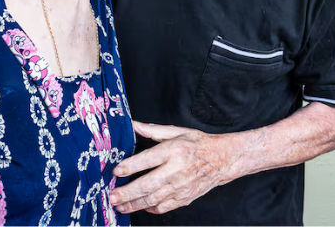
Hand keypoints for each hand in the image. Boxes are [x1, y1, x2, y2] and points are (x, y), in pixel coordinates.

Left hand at [109, 121, 239, 214]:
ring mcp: (181, 187)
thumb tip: (133, 124)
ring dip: (134, 204)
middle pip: (148, 184)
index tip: (116, 171)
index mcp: (174, 150)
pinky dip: (150, 209)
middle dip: (128, 192)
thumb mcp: (177, 131)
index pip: (148, 159)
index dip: (130, 166)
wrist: (222, 159)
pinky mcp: (185, 198)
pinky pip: (164, 207)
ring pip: (153, 199)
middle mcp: (176, 170)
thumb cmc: (198, 144)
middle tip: (112, 196)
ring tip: (119, 206)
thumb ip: (152, 130)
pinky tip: (139, 207)